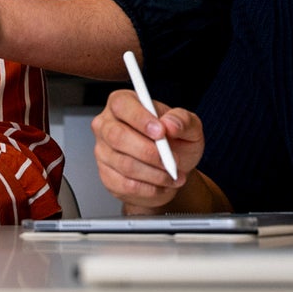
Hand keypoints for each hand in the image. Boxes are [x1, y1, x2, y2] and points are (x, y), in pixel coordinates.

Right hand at [92, 88, 203, 208]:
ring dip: (155, 173)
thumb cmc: (176, 142)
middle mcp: (106, 125)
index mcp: (122, 103)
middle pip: (117, 136)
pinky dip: (150, 188)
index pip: (122, 105)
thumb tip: (170, 124)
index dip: (140, 119)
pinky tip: (163, 184)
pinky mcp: (107, 176)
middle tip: (172, 160)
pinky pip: (126, 185)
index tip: (161, 132)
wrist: (172, 169)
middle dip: (149, 151)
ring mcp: (103, 151)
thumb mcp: (189, 127)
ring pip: (125, 164)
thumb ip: (183, 120)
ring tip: (174, 175)